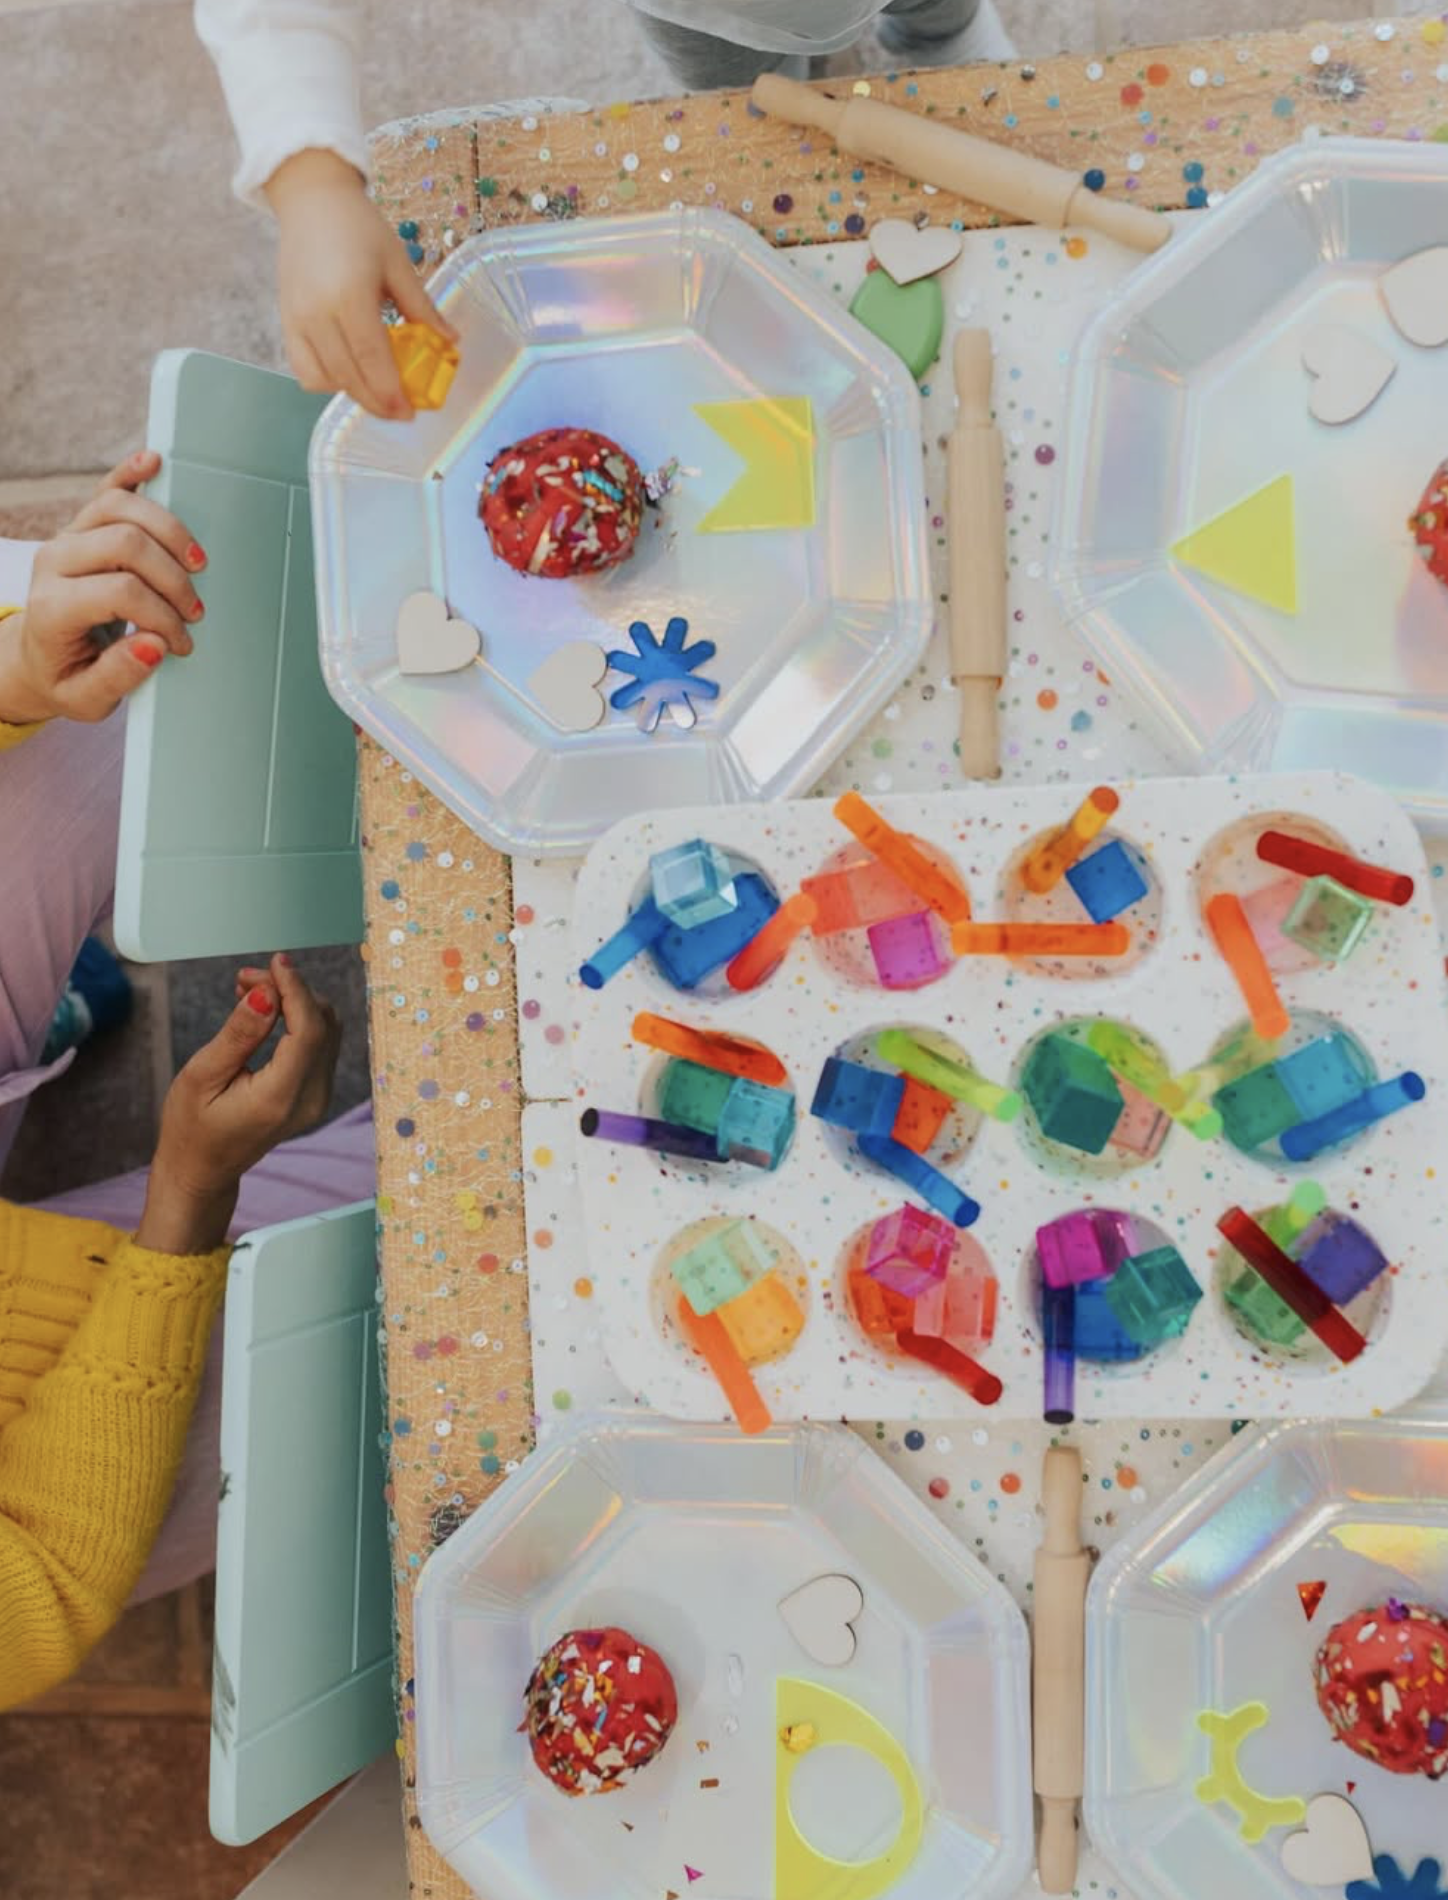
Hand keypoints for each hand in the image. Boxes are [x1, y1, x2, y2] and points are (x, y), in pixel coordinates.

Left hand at [0, 451, 205, 725]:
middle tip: (193, 609)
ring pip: (120, 506)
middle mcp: (56, 563)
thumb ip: (119, 675)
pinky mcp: (82, 526)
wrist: (38, 657)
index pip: (120, 592)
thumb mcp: (87, 698)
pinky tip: (154, 462)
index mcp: (52, 607)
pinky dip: (132, 472)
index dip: (162, 616)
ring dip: (170, 531)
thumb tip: (154, 644)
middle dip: (172, 576)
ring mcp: (68, 537)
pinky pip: (106, 488)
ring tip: (196, 563)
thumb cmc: (66, 675)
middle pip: (125, 542)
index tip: (180, 642)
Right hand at [137, 955, 340, 1254]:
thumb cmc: (191, 1127)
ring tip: (249, 991)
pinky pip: (320, 1044)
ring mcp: (318, 1099)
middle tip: (245, 978)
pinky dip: (298, 1018)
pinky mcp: (316, 1094)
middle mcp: (311, 1099)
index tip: (275, 961)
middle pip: (322, 1024)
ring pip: (326, 1030)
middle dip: (290, 991)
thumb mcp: (202, 1076)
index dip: (296, 989)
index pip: (308, 1030)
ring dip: (295, 1001)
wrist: (201, 1171)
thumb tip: (267, 992)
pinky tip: (265, 1010)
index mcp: (281, 1098)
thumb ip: (239, 1033)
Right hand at [265, 148, 456, 420]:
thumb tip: (450, 342)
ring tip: (378, 391)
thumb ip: (422, 308)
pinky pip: (303, 369)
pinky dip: (327, 381)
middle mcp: (318, 313)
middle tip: (401, 412)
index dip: (391, 392)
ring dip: (353, 393)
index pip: (371, 359)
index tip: (410, 412)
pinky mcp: (286, 321)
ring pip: (324, 379)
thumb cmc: (359, 227)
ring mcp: (297, 319)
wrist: (311, 200)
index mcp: (350, 295)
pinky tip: (350, 374)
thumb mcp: (398, 264)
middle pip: (348, 377)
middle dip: (377, 402)